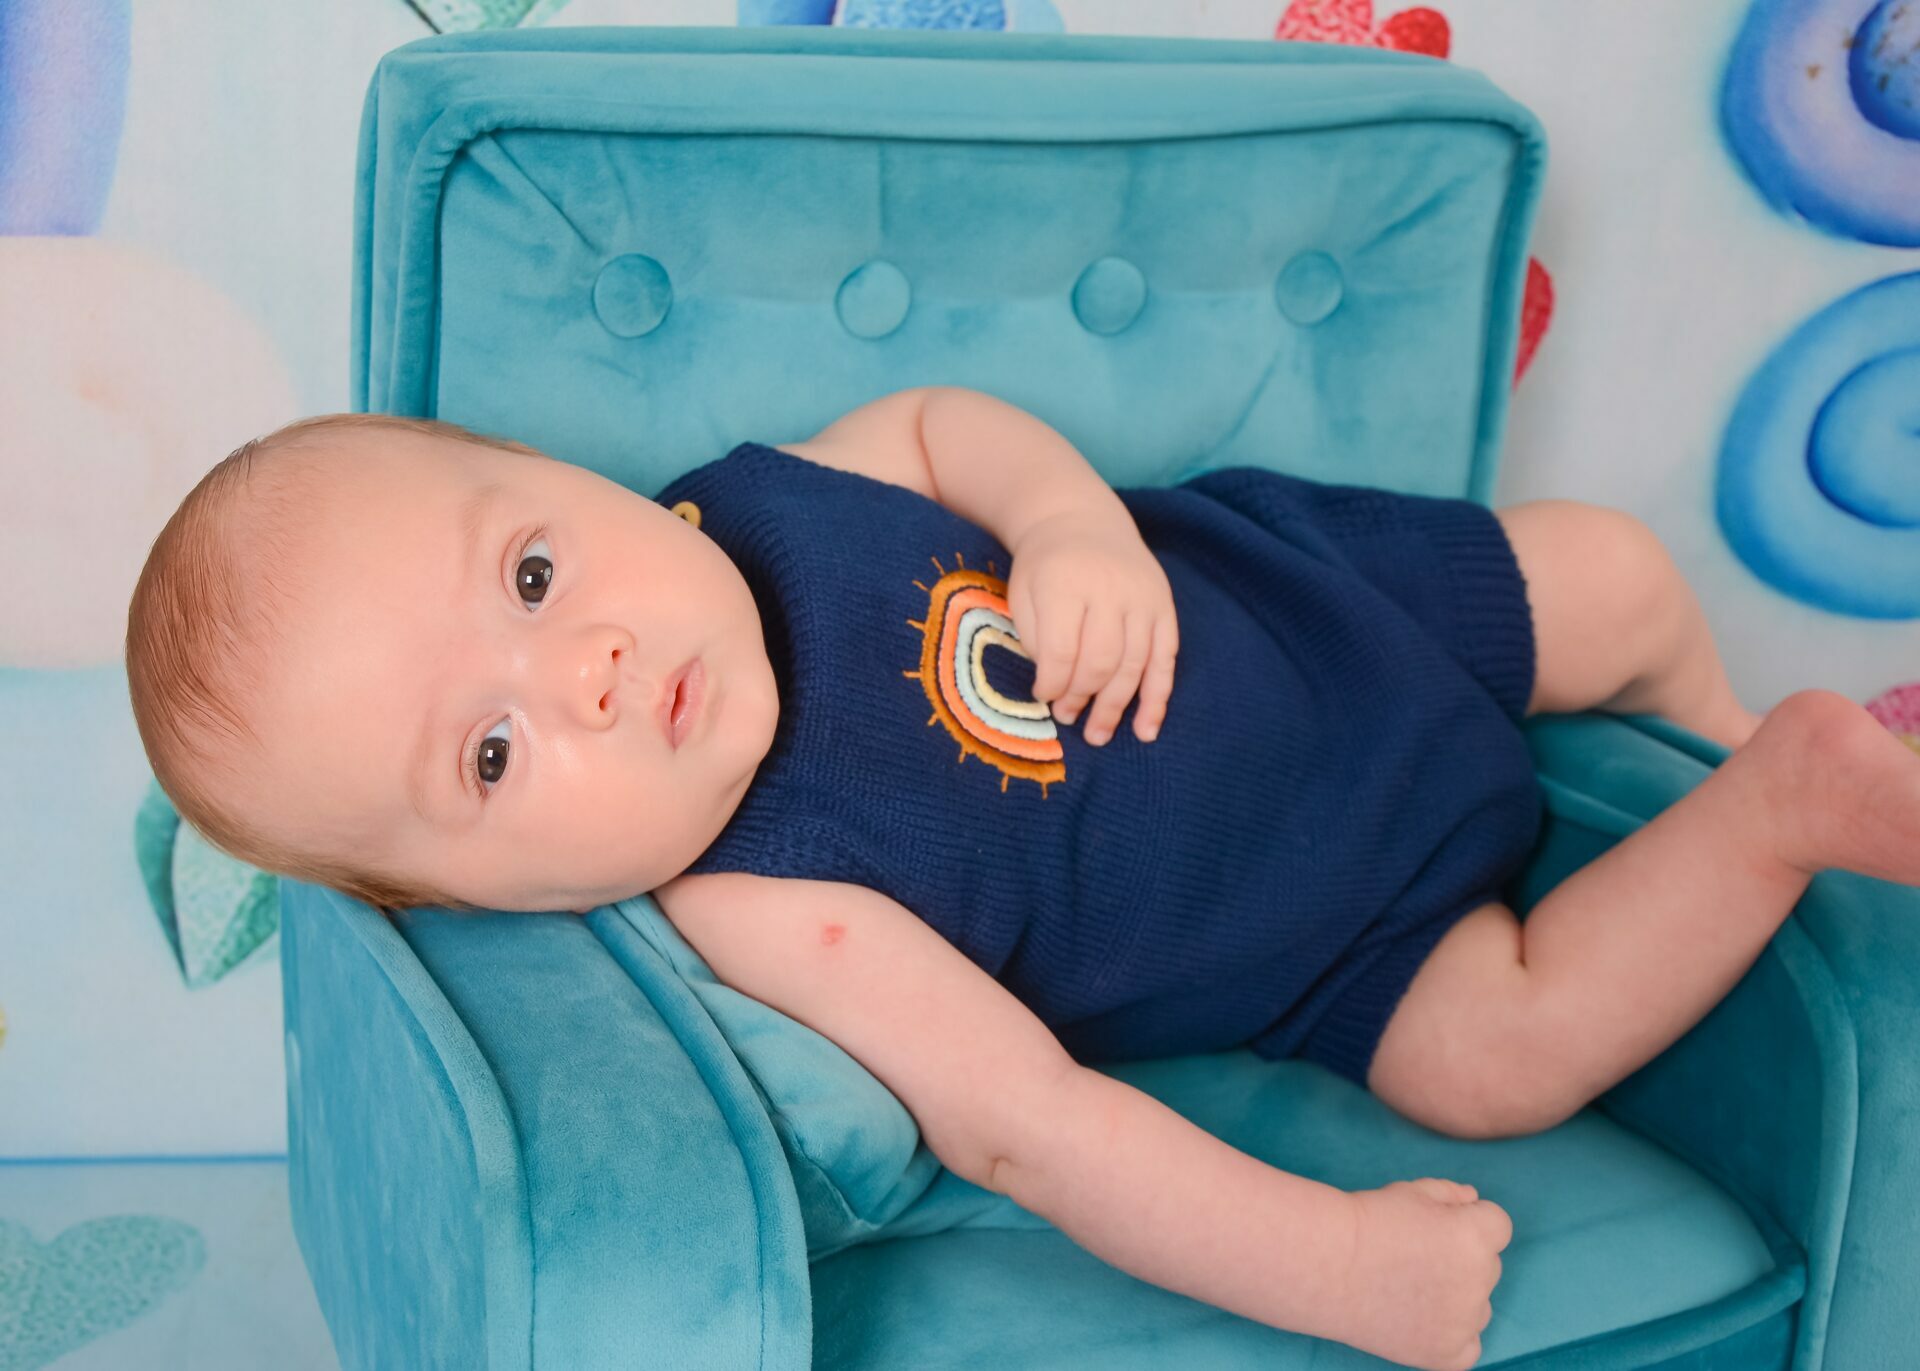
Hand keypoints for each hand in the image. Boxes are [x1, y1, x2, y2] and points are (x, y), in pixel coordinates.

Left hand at [1004, 509, 1178, 744]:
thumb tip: (1053, 690)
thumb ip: (1035, 638)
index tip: (1041, 697)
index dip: (1051, 683)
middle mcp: (1111, 588)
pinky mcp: (1164, 606)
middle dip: (1082, 697)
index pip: (1062, 649)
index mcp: (1067, 582)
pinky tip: (1147, 729)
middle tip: (1067, 717)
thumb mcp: (1022, 591)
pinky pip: (1166, 659)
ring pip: (1135, 665)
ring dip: (1116, 706)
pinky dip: (1157, 698)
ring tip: (1098, 734)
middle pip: (1101, 660)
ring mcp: (1143, 598)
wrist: (1080, 519)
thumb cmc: (1044, 565)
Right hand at [1325, 1179, 1511, 1370]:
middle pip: (1487, 1265)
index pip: (1498, 1225)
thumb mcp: (1412, 1191)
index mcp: (1476, 1236)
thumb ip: (1452, 1193)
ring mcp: (1464, 1321)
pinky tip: (1421, 1319)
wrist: (1325, 1263)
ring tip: (1410, 1287)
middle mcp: (1478, 1280)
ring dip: (1458, 1297)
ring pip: (1478, 1306)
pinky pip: (1468, 1346)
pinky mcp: (1446, 1354)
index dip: (1467, 1220)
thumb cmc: (1366, 1221)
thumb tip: (1474, 1200)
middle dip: (1461, 1258)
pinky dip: (1451, 1336)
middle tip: (1415, 1255)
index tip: (1434, 1225)